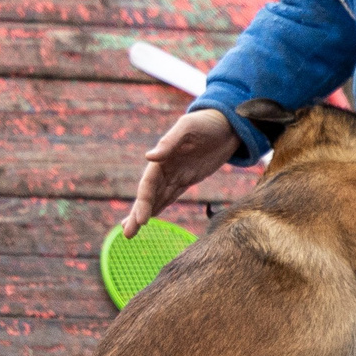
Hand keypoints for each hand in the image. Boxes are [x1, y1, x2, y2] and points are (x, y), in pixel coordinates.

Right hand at [124, 109, 240, 236]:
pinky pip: (168, 196)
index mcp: (163, 155)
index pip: (149, 183)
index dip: (143, 201)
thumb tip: (149, 157)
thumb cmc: (207, 122)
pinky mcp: (186, 179)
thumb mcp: (189, 127)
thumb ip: (170, 142)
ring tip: (129, 232)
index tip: (140, 219)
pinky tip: (147, 219)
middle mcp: (165, 166)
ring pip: (156, 198)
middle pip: (148, 194)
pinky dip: (157, 207)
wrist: (228, 124)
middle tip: (127, 233)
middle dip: (137, 214)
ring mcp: (175, 174)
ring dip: (143, 214)